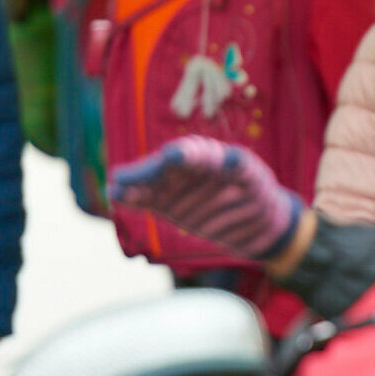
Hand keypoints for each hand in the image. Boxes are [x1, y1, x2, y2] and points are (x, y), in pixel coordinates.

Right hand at [108, 135, 302, 259]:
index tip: (171, 156)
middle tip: (124, 178)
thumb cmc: (260, 193)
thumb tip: (232, 157)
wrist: (257, 222)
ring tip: (114, 190)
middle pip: (163, 167)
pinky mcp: (169, 206)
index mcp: (210, 155)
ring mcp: (177, 187)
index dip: (180, 155)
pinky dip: (133, 200)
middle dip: (145, 172)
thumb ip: (242, 168)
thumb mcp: (256, 180)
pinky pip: (148, 201)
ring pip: (151, 184)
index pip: (191, 153)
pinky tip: (115, 197)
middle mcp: (188, 167)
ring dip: (132, 186)